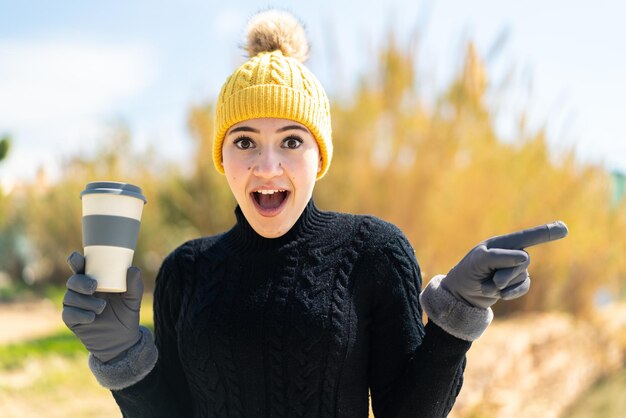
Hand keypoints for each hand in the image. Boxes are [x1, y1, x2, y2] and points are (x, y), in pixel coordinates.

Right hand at [62, 252, 142, 361]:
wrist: (122, 340)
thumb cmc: (126, 314)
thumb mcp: (133, 300)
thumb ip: (134, 285)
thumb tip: (133, 269)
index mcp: (95, 281)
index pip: (82, 268)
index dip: (76, 261)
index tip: (76, 258)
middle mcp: (82, 291)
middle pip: (73, 281)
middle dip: (81, 282)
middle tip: (94, 287)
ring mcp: (75, 305)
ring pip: (70, 297)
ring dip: (85, 301)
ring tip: (102, 308)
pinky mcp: (72, 320)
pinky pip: (69, 314)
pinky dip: (81, 314)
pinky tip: (92, 317)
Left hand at [441, 221, 567, 308]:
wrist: (462, 294)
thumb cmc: (468, 273)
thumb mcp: (478, 262)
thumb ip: (500, 257)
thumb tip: (525, 258)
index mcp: (501, 243)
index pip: (527, 236)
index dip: (545, 232)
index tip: (564, 227)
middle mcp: (511, 253)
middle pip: (524, 261)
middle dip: (506, 273)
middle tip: (490, 279)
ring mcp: (515, 268)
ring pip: (522, 276)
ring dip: (503, 284)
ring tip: (488, 284)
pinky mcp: (516, 283)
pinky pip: (524, 287)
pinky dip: (511, 293)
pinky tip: (499, 295)